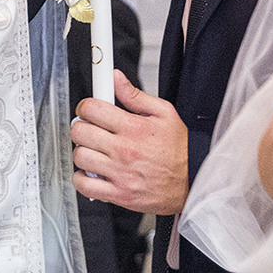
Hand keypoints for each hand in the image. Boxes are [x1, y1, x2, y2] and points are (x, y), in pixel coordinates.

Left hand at [71, 73, 188, 214]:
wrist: (192, 180)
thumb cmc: (180, 149)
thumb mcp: (164, 113)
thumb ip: (135, 96)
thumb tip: (116, 78)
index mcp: (133, 127)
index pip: (91, 109)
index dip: (85, 106)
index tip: (88, 109)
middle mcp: (123, 150)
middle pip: (80, 132)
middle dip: (82, 127)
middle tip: (91, 129)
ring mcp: (119, 173)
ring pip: (80, 157)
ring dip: (82, 152)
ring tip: (94, 150)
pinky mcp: (118, 194)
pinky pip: (84, 186)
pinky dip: (81, 178)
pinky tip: (91, 172)